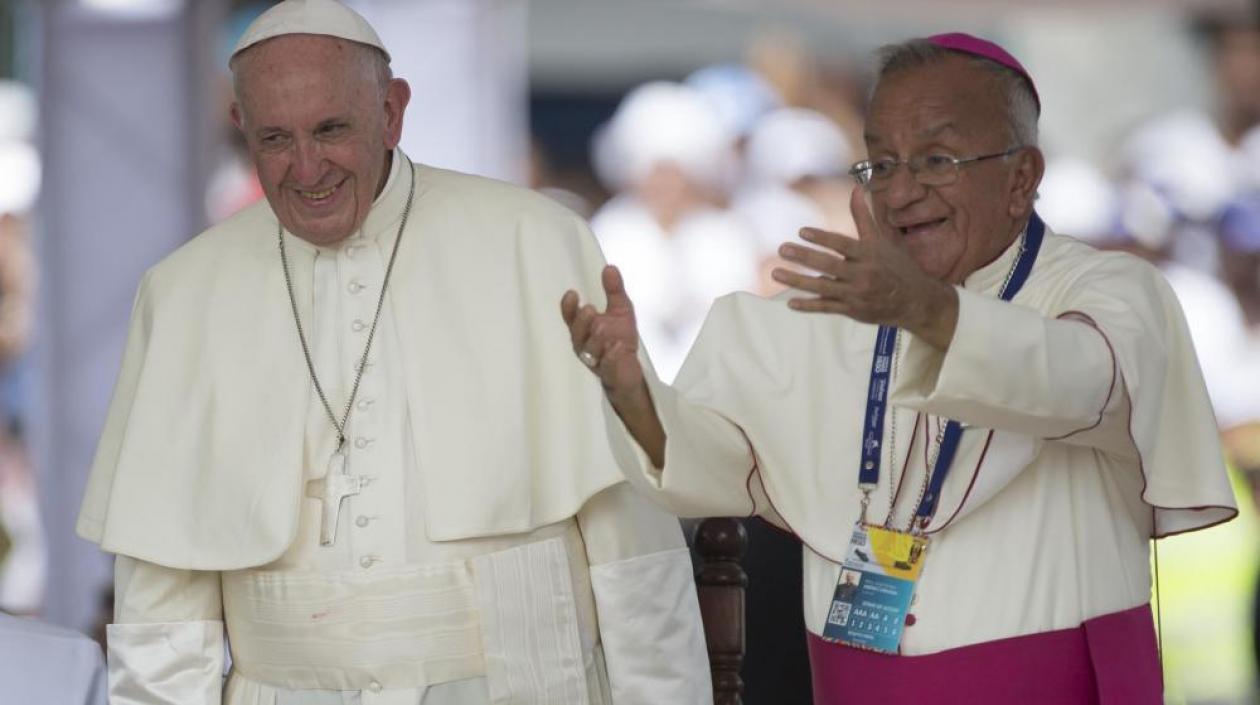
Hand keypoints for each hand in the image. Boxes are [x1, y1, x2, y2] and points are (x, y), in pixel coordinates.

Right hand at [561, 265, 644, 398]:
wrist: (629, 369)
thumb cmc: (619, 338)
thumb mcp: (620, 309)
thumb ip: (614, 290)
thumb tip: (610, 267)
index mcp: (584, 328)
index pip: (570, 317)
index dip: (568, 307)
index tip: (572, 293)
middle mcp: (584, 343)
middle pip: (577, 334)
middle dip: (582, 322)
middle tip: (589, 309)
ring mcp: (596, 359)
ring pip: (590, 350)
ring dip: (596, 338)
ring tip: (603, 327)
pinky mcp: (609, 371)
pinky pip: (607, 364)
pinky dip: (611, 356)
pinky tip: (618, 347)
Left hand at [771, 188, 958, 349]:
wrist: (915, 301)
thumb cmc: (896, 266)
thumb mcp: (882, 240)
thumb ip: (864, 217)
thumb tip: (856, 189)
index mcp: (869, 255)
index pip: (842, 244)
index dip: (822, 238)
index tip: (802, 231)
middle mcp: (863, 274)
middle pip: (829, 265)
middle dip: (804, 257)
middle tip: (782, 249)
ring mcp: (856, 294)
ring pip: (822, 287)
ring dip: (797, 281)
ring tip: (776, 273)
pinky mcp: (852, 310)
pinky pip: (827, 308)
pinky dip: (809, 305)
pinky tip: (791, 302)